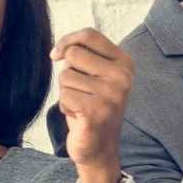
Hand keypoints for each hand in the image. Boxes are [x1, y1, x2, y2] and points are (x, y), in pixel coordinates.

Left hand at [52, 28, 135, 182]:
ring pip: (65, 77)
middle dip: (68, 72)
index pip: (89, 35)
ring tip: (81, 105)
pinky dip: (65, 107)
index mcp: (125, 63)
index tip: (57, 55)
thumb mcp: (94, 76)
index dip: (67, 41)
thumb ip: (83, 56)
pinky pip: (64, 96)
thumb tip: (58, 52)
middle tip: (81, 91)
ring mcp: (111, 94)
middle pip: (74, 54)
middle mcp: (122, 76)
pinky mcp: (96, 111)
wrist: (100, 148)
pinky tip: (78, 117)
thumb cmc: (92, 107)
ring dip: (66, 93)